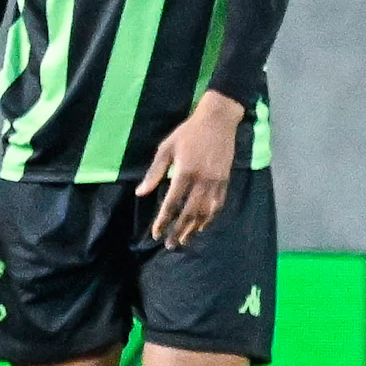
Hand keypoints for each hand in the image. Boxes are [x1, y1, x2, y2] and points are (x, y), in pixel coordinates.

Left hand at [137, 90, 242, 246]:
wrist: (218, 120)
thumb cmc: (188, 132)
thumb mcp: (166, 148)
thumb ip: (155, 172)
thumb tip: (141, 193)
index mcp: (184, 173)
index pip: (172, 204)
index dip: (163, 221)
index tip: (156, 233)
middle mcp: (201, 181)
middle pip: (189, 213)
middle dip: (178, 231)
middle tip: (170, 245)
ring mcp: (215, 182)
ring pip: (205, 212)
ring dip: (194, 229)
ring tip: (185, 240)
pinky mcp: (225, 181)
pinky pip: (218, 205)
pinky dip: (210, 218)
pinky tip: (203, 226)